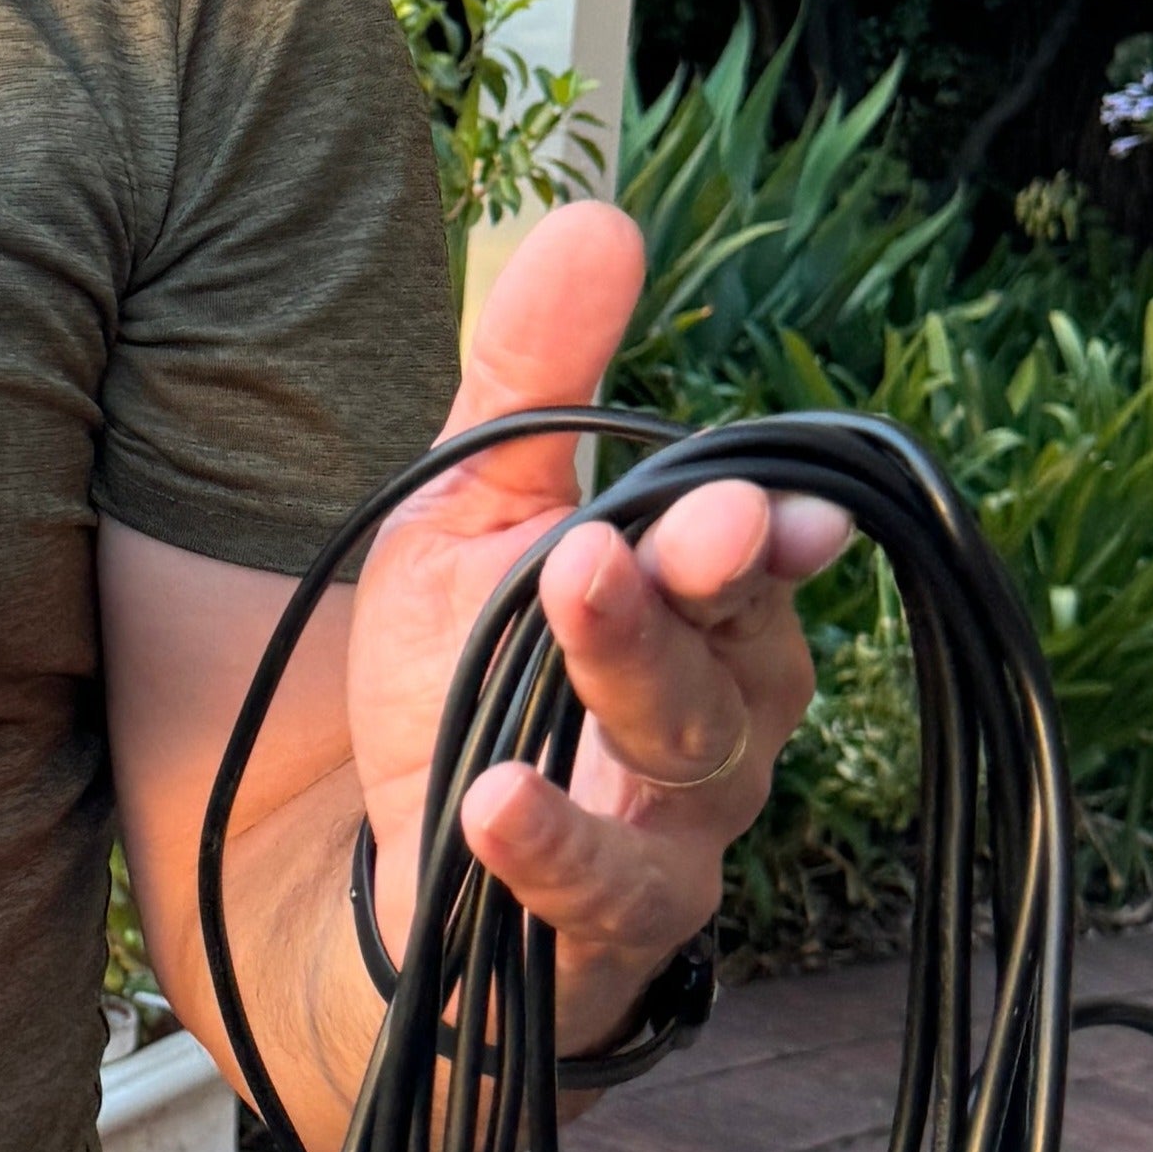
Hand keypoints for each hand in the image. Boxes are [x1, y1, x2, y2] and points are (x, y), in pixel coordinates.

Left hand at [344, 201, 847, 1051]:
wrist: (386, 881)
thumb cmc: (458, 683)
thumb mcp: (466, 517)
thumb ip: (529, 382)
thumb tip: (597, 216)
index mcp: (702, 613)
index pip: (758, 561)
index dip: (766, 531)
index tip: (757, 499)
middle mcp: (715, 723)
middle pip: (742, 652)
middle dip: (708, 587)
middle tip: (678, 529)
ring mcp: (671, 837)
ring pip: (691, 762)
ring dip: (631, 676)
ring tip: (565, 596)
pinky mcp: (601, 935)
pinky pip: (605, 900)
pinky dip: (552, 848)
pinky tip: (490, 801)